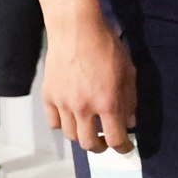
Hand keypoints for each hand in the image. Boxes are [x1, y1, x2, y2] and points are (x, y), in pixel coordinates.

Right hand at [44, 9, 136, 153]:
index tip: (125, 147)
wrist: (76, 29)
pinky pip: (54, 123)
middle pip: (89, 144)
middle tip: (105, 140)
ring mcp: (63, 103)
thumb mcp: (128, 72)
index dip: (123, 148)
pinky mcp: (48, 96)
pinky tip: (71, 116)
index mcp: (107, 102)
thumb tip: (129, 123)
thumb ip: (130, 100)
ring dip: (82, 135)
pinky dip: (63, 124)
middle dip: (100, 146)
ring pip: (70, 136)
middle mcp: (84, 107)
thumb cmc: (107, 47)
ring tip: (89, 127)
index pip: (115, 139)